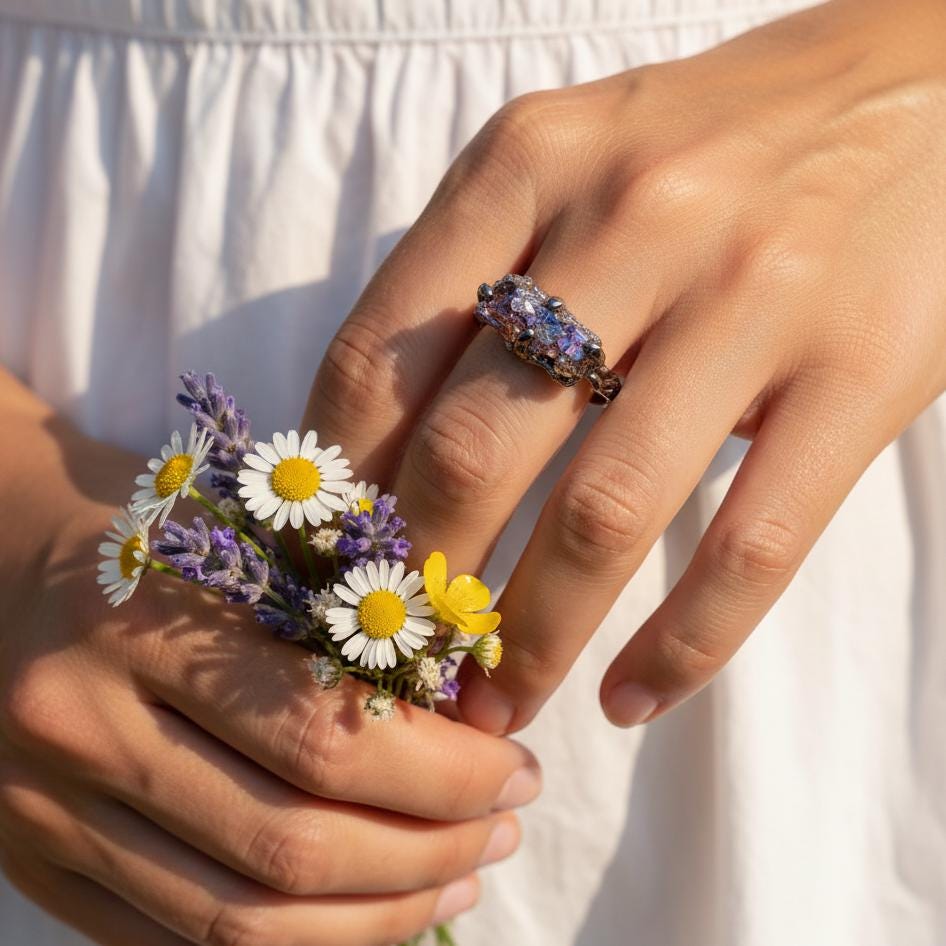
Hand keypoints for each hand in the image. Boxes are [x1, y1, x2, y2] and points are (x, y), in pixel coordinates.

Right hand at [0, 384, 539, 945]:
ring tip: (460, 877)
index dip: (447, 776)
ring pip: (236, 923)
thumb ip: (346, 625)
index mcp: (144, 624)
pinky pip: (178, 942)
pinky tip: (366, 916)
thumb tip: (469, 725)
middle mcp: (79, 728)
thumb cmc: (159, 536)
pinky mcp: (32, 865)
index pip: (326, 736)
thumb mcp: (251, 541)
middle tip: (505, 828)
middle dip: (429, 853)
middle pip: (289, 845)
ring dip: (376, 922)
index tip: (517, 769)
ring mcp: (43, 812)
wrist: (7, 556)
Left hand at [303, 0, 945, 732]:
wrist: (913, 88)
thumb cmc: (710, 146)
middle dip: (420, 589)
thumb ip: (469, 283)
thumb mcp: (565, 165)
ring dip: (533, 642)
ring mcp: (752, 296)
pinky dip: (679, 647)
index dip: (333, 496)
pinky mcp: (858, 369)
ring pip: (604, 516)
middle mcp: (629, 219)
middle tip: (401, 665)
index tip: (324, 576)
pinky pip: (751, 545)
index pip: (378, 359)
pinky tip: (629, 699)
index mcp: (527, 164)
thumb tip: (382, 458)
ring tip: (499, 706)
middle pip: (474, 451)